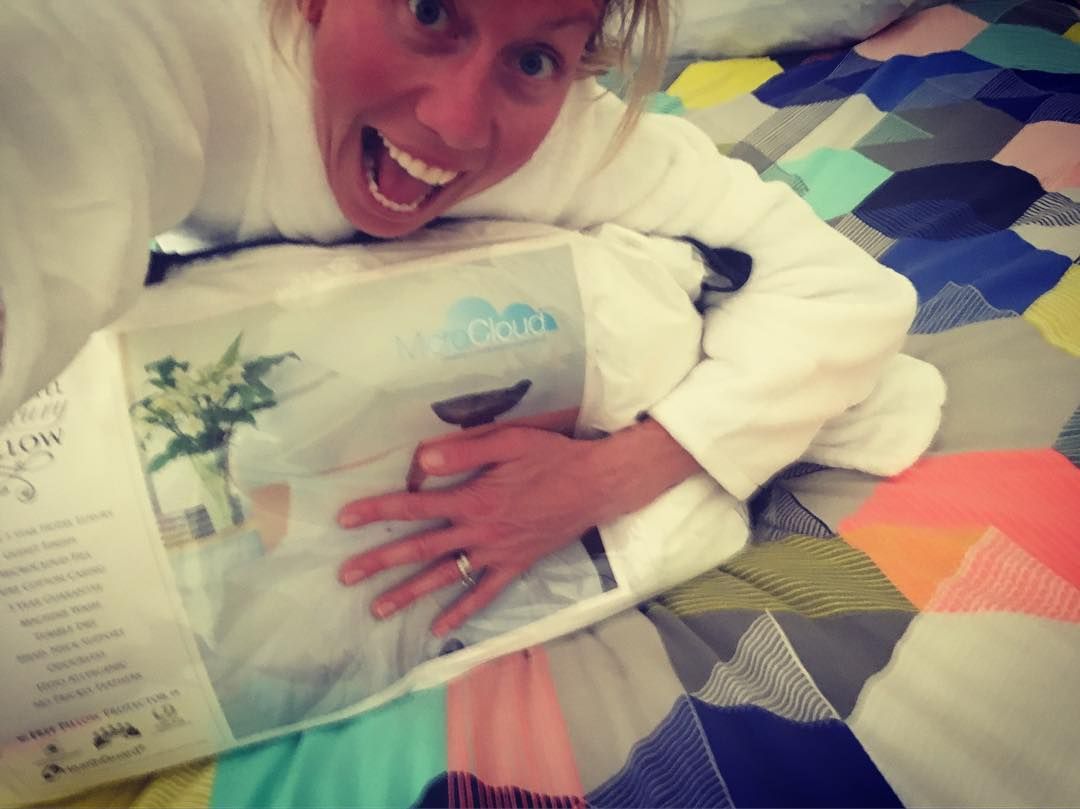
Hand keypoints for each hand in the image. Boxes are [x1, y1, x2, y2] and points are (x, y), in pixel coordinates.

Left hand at [336, 419, 701, 635]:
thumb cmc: (552, 457)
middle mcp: (479, 532)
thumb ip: (464, 451)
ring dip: (409, 593)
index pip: (414, 506)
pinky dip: (460, 613)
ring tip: (376, 609)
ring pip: (445, 577)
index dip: (378, 511)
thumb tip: (421, 459)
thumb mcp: (510, 441)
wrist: (596, 485)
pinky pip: (483, 595)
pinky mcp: (515, 566)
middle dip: (379, 562)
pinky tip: (438, 629)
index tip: (345, 519)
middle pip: (420, 549)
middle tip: (344, 575)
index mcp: (474, 499)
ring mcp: (496, 554)